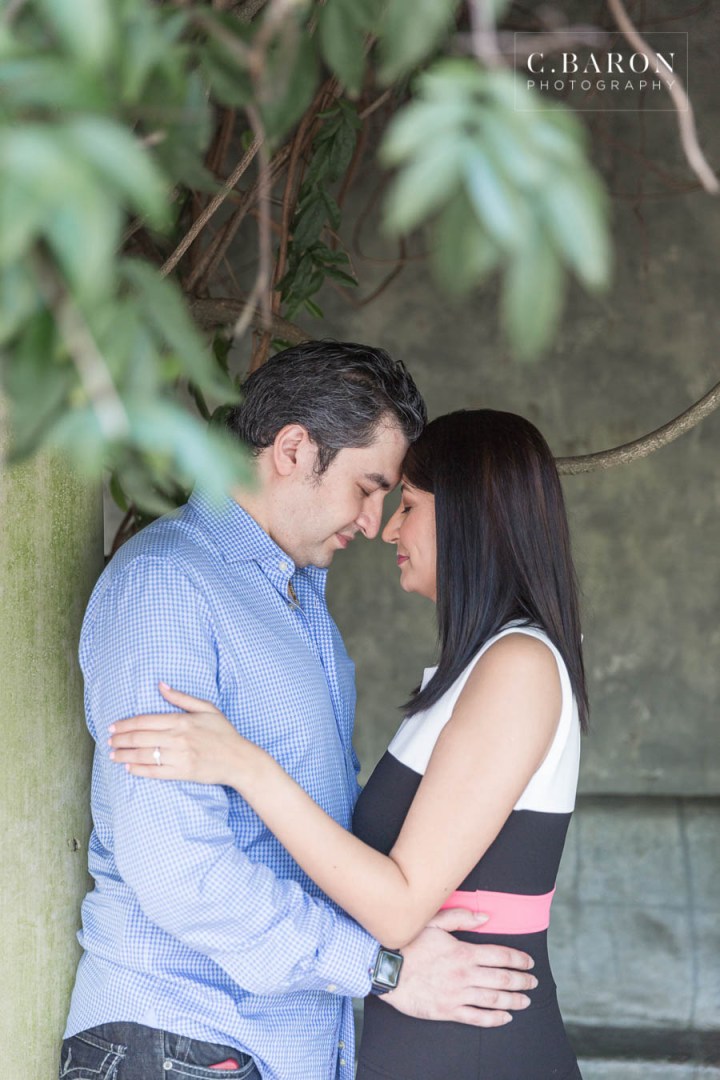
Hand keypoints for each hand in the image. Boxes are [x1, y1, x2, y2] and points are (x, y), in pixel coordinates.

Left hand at [108, 683, 256, 786]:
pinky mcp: (182, 772)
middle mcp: (178, 738)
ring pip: (144, 754)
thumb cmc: (223, 733)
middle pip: (140, 737)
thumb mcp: (207, 708)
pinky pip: (155, 772)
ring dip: (124, 754)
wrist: (239, 759)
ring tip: (112, 754)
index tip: (113, 726)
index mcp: (182, 720)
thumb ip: (182, 698)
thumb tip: (161, 685)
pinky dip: (138, 769)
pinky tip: (128, 767)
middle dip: (121, 739)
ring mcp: (179, 756)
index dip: (126, 723)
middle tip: (109, 740)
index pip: (146, 720)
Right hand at [385, 908, 536, 1026]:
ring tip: (526, 1001)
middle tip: (534, 982)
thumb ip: (461, 918)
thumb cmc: (409, 943)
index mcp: (464, 952)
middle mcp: (465, 974)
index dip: (519, 959)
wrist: (386, 968)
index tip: (530, 962)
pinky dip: (494, 1019)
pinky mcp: (447, 1010)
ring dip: (514, 1000)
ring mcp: (457, 994)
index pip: (501, 956)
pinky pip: (476, 1017)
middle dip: (522, 981)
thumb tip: (486, 918)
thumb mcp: (434, 922)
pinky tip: (505, 1018)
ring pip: (494, 999)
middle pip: (503, 978)